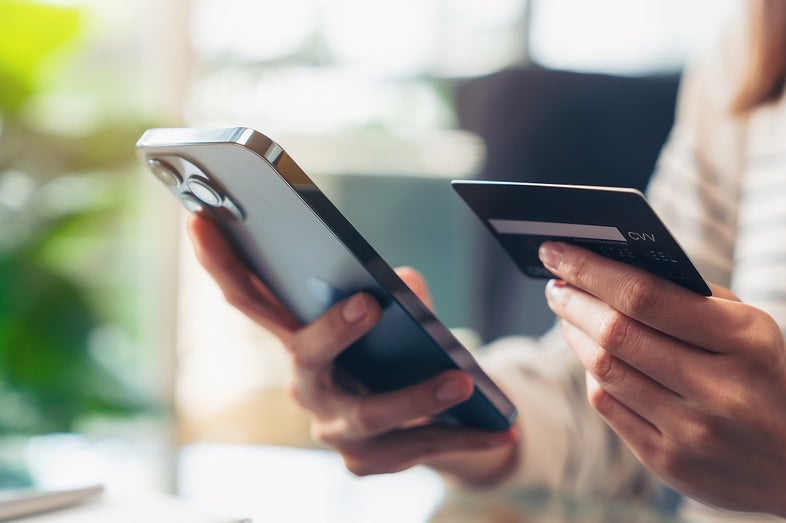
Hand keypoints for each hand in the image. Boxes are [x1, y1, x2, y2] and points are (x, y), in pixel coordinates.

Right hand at [187, 214, 516, 483]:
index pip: (250, 298)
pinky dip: (463, 436)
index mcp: (299, 338)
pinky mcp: (367, 462)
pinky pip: (415, 448)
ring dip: (417, 396)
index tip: (202, 219)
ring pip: (369, 414)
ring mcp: (333, 429)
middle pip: (304, 355)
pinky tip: (502, 426)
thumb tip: (404, 284)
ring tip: (461, 381)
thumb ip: (398, 293)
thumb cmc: (398, 351)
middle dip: (333, 330)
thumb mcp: (399, 315)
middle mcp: (305, 384)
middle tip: (370, 304)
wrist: (427, 420)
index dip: (221, 261)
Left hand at [538, 240, 785, 518]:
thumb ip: (690, 297)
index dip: (592, 270)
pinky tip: (592, 357)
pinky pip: (610, 408)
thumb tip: (609, 267)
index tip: (559, 250)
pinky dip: (594, 376)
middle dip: (574, 301)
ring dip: (575, 336)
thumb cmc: (768, 375)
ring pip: (606, 372)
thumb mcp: (752, 326)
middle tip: (555, 282)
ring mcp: (693, 433)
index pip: (646, 296)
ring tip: (567, 313)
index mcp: (746, 340)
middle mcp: (719, 390)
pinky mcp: (670, 464)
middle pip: (617, 335)